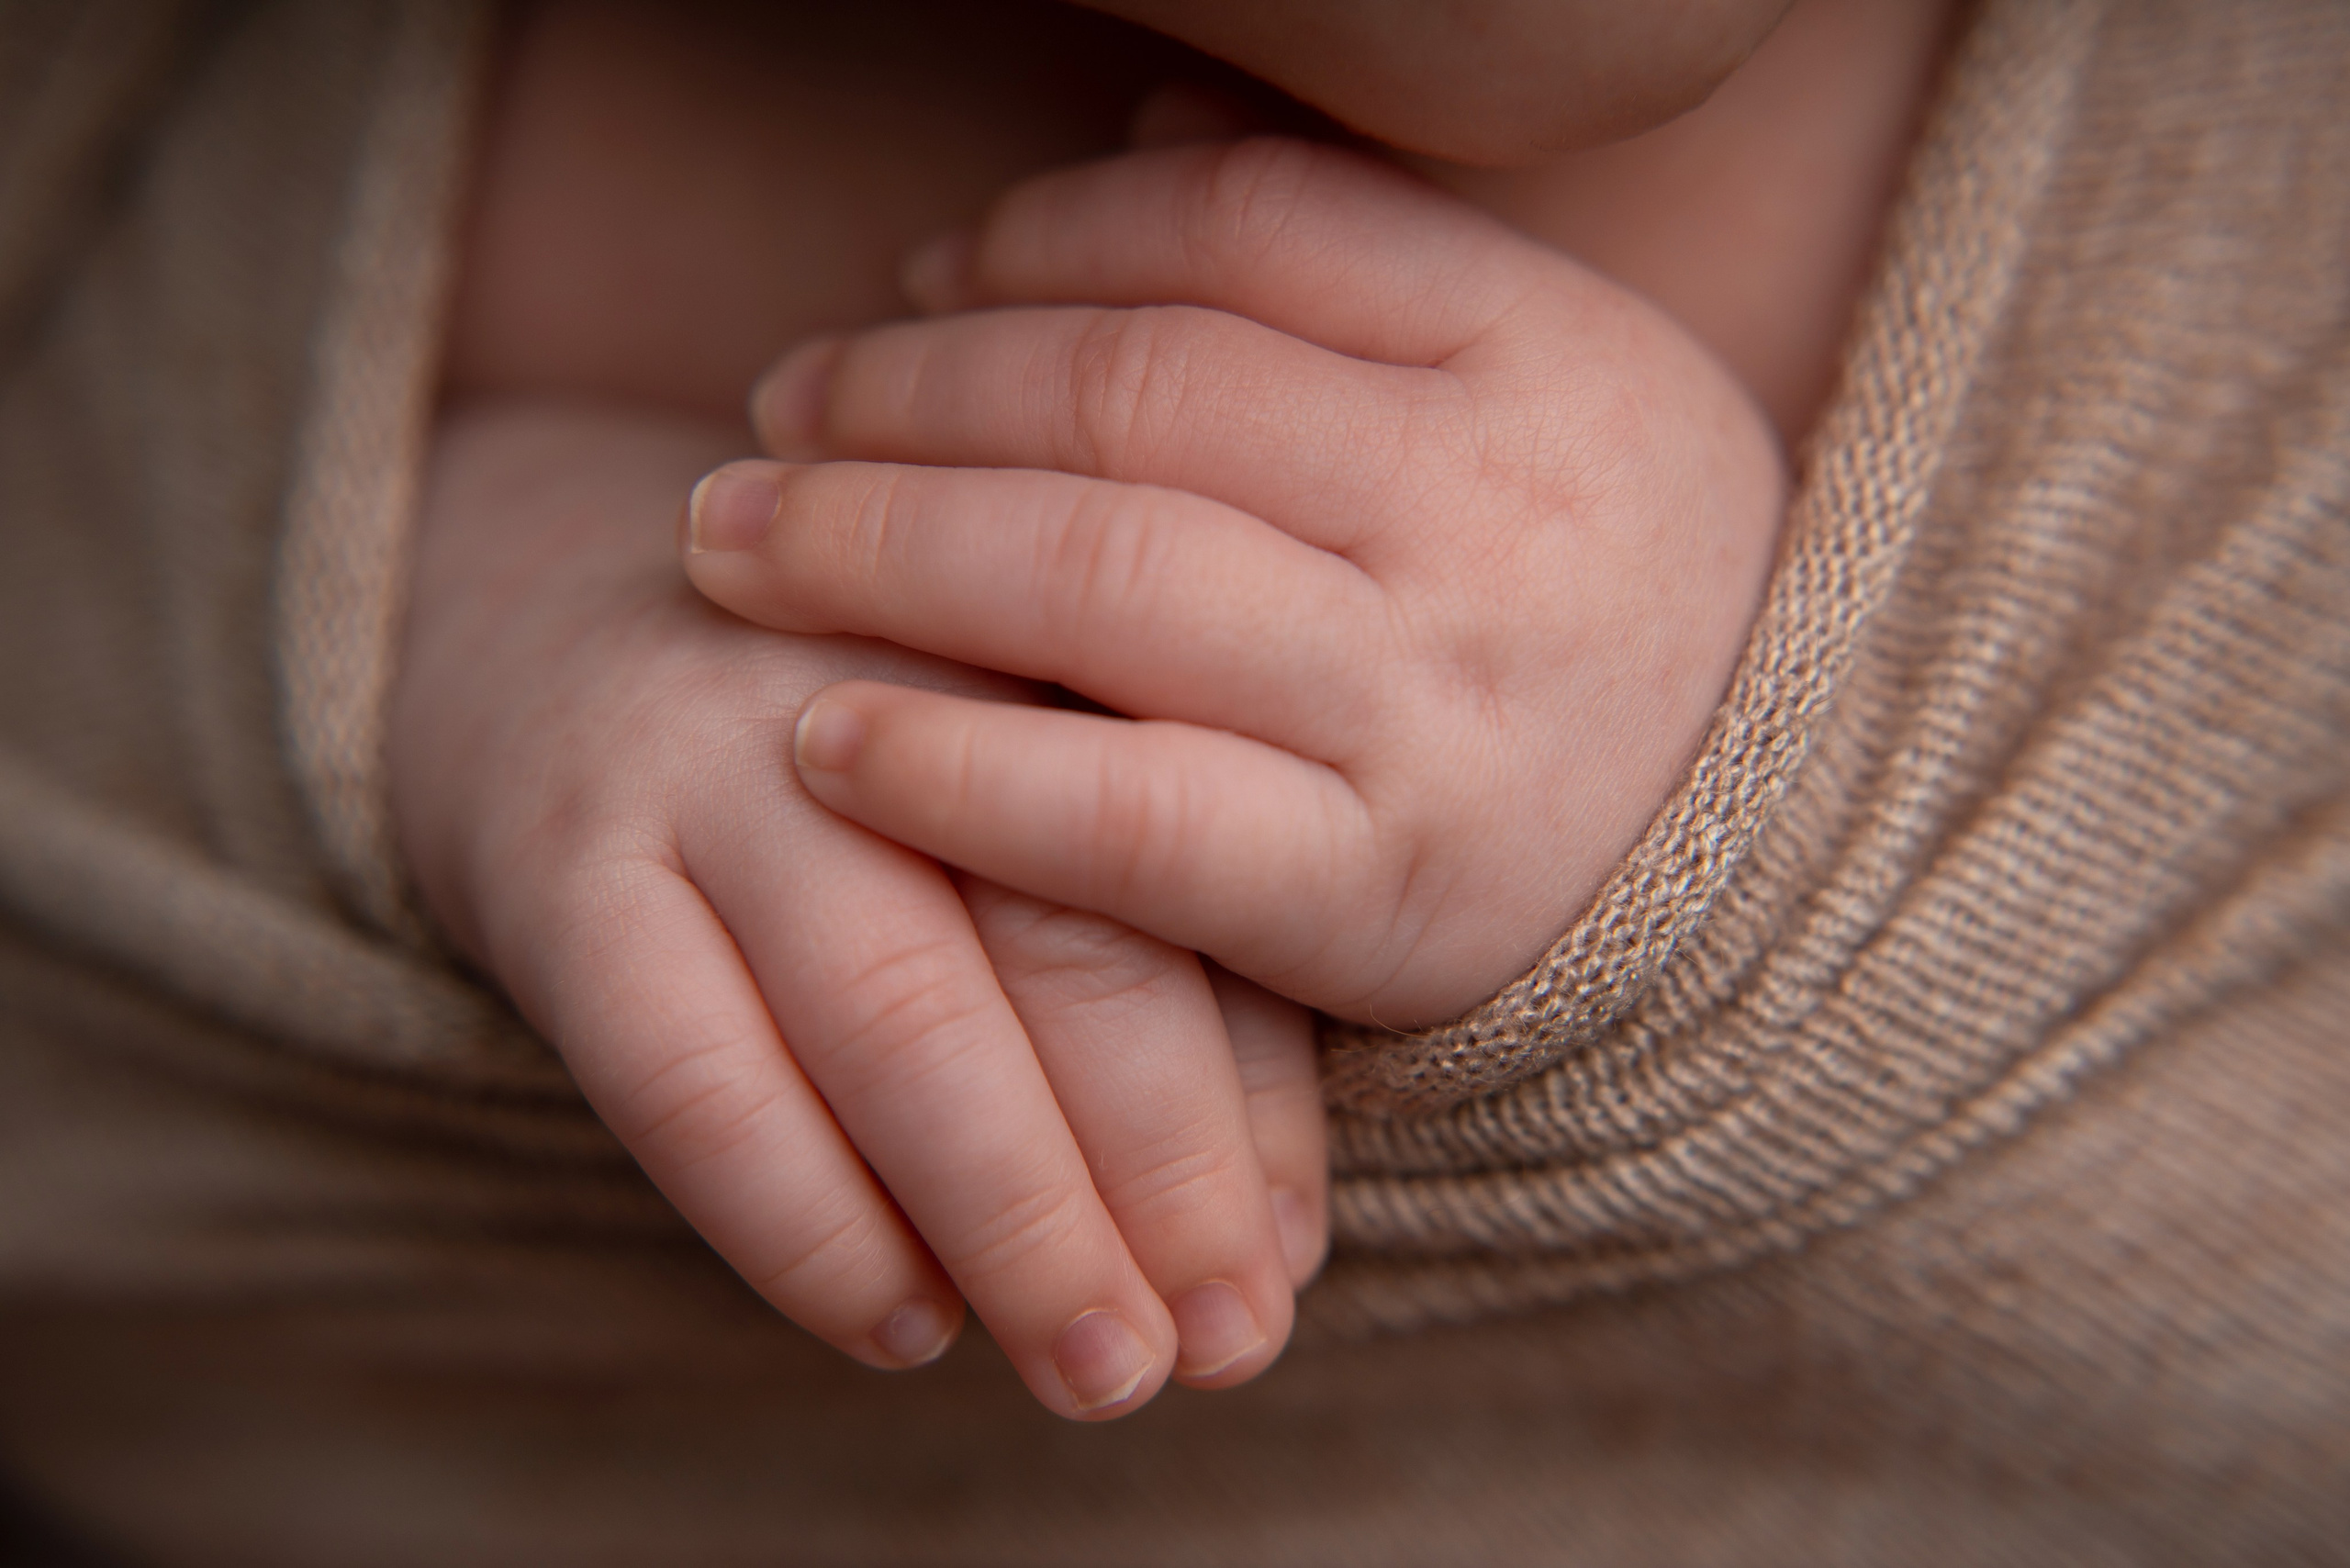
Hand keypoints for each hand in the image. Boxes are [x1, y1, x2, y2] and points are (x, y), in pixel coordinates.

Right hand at [389, 400, 1324, 1418]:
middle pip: (1063, 939)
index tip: (1285, 1269)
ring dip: (1016, 1218)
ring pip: (896, 1011)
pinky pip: (693, 1076)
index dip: (1255, 1095)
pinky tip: (896, 1322)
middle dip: (1161, 1173)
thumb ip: (1154, 958)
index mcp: (1047, 642)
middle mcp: (899, 674)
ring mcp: (715, 758)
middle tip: (1226, 1348)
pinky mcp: (563, 862)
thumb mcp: (1016, 793)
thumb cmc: (856, 763)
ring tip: (1096, 1369)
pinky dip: (806, 1223)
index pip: (1187, 884)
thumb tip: (1275, 1248)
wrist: (539, 637)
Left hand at [681, 137, 1785, 1027]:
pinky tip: (822, 738)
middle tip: (771, 404)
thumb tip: (1145, 114)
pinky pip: (1129, 815)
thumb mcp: (1552, 385)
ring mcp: (1437, 702)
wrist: (1759, 854)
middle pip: (1135, 390)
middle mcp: (1495, 507)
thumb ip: (1363, 256)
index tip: (914, 277)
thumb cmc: (1603, 597)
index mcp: (1543, 346)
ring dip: (874, 548)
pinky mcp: (1379, 891)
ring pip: (1102, 577)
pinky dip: (953, 767)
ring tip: (733, 543)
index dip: (1036, 233)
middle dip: (905, 386)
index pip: (1235, 226)